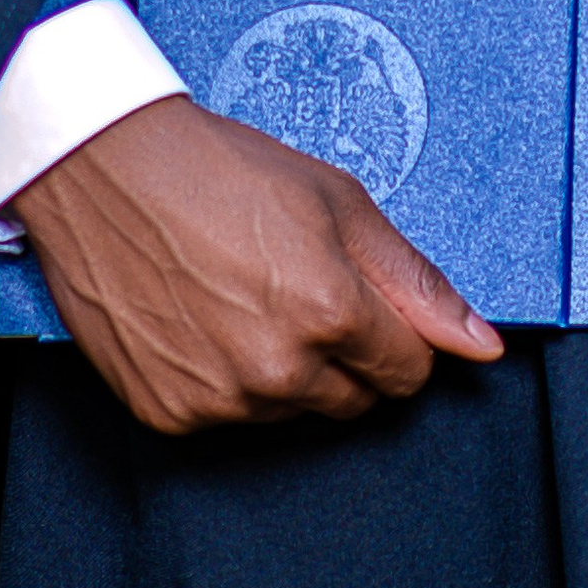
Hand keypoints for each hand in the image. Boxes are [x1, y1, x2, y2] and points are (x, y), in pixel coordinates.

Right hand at [10, 93, 503, 433]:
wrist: (104, 167)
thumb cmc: (220, 169)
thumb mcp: (336, 200)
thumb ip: (414, 281)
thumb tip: (483, 345)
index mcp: (330, 313)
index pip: (408, 371)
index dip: (396, 334)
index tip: (368, 305)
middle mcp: (277, 371)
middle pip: (355, 401)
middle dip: (346, 356)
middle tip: (299, 290)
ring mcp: (218, 400)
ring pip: (291, 413)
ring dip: (286, 371)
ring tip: (243, 295)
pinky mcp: (168, 416)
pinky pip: (228, 419)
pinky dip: (225, 381)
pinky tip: (202, 320)